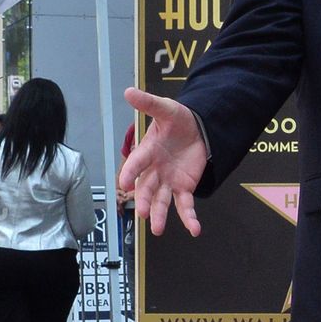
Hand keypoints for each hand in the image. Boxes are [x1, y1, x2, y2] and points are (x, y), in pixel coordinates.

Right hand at [119, 88, 208, 236]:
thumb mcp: (166, 109)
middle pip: (147, 188)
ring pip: (162, 201)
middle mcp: (155, 170)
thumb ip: (149, 104)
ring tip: (157, 229)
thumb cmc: (177, 121)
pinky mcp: (184, 188)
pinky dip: (189, 218)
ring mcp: (168, 181)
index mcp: (148, 151)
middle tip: (142, 213)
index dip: (130, 172)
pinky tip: (195, 230)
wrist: (198, 130)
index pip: (137, 163)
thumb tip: (129, 91)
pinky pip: (186, 206)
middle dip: (144, 200)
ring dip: (160, 215)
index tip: (123, 183)